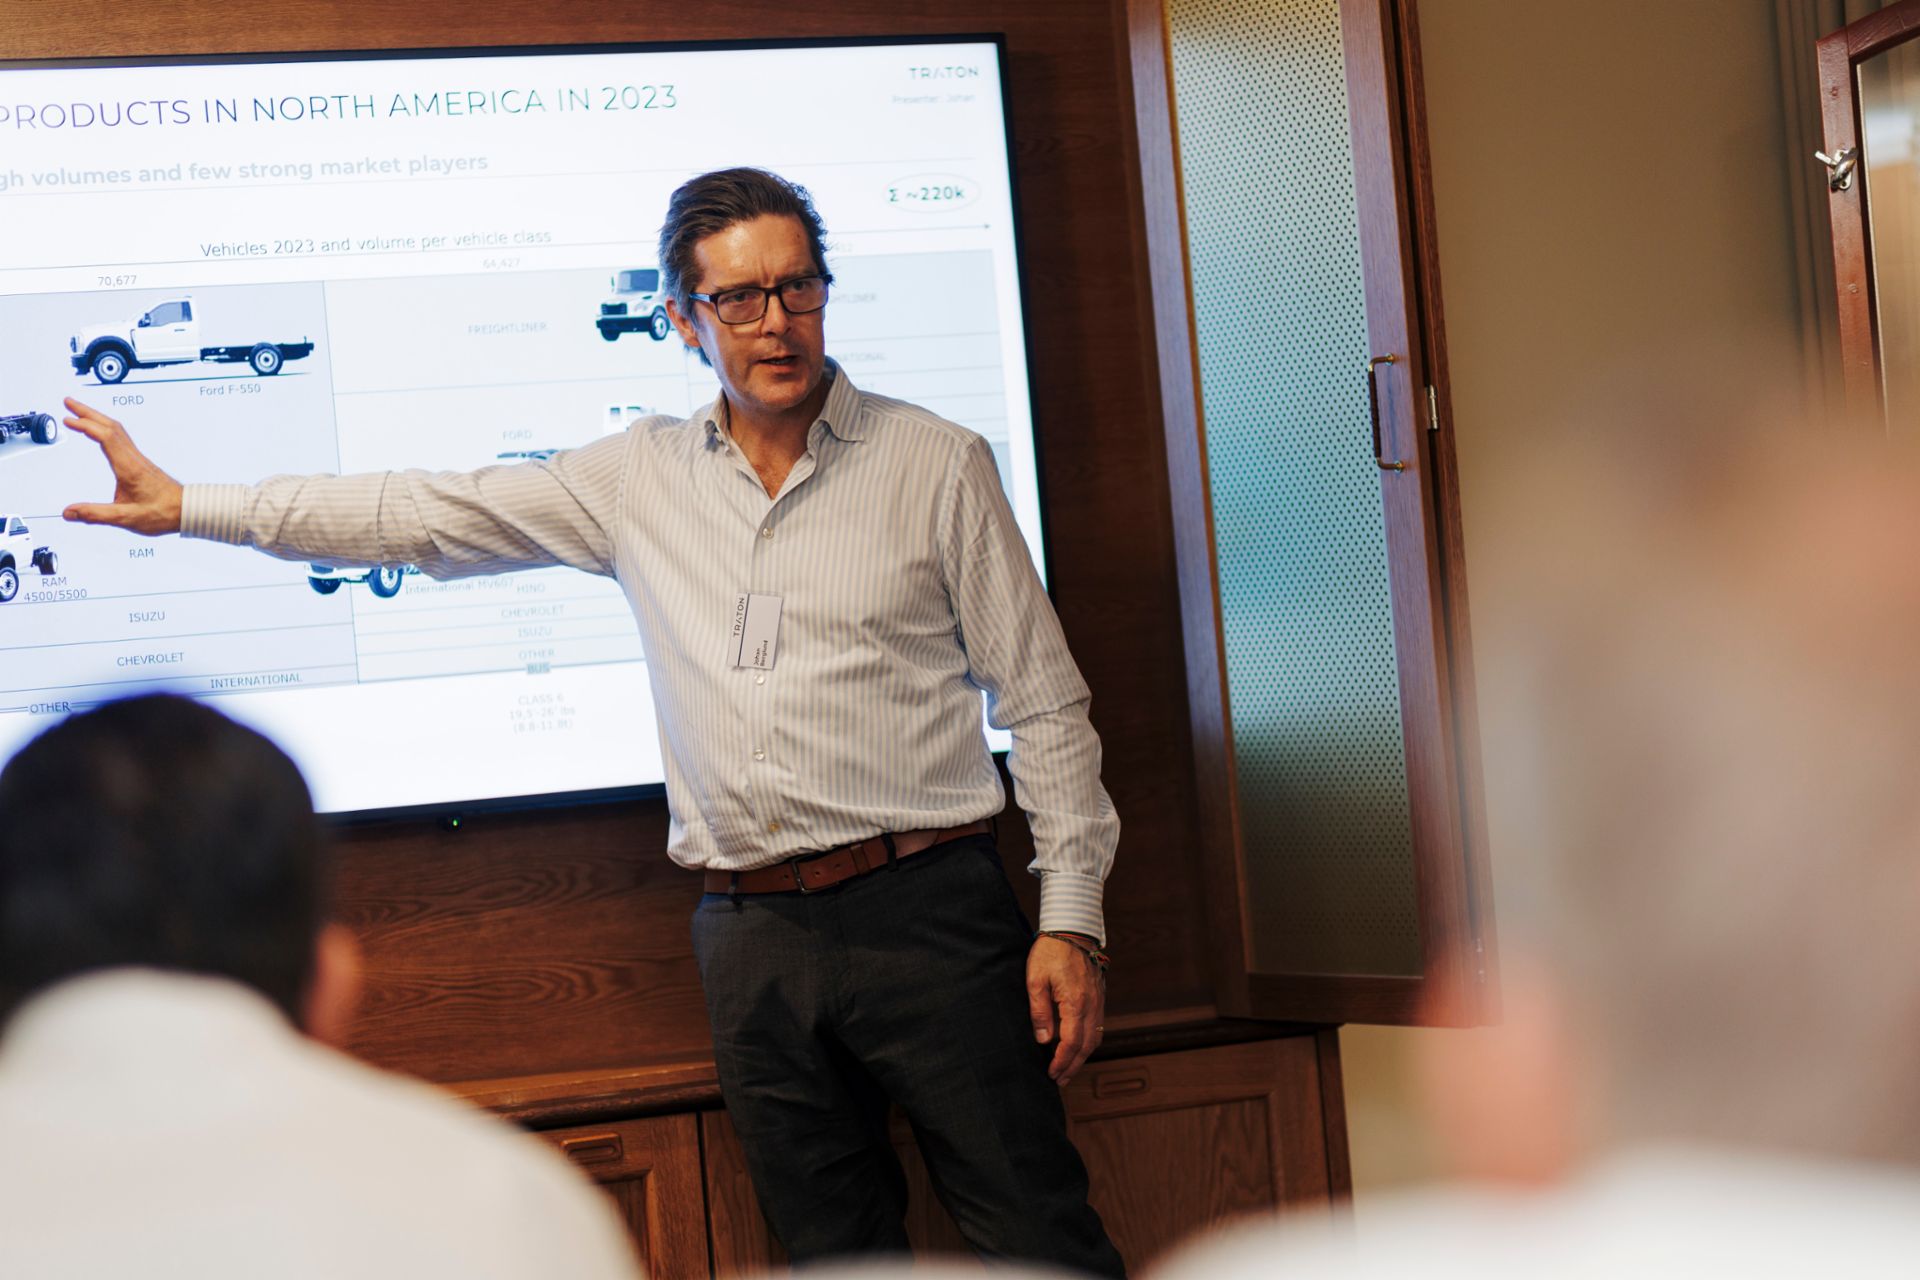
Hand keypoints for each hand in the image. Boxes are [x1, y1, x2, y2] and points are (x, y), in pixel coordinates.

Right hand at [60, 398, 184, 535]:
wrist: (188, 510)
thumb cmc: (163, 513)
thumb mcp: (127, 518)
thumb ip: (96, 514)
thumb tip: (69, 512)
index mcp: (129, 467)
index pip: (106, 437)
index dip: (86, 426)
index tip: (68, 420)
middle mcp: (134, 458)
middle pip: (110, 426)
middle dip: (87, 412)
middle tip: (69, 402)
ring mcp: (138, 458)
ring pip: (117, 430)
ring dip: (96, 418)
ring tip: (79, 413)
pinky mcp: (140, 462)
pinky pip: (121, 437)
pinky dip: (106, 428)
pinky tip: (100, 432)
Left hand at [1027, 935, 1105, 1086]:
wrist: (1071, 929)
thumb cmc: (1050, 952)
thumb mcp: (1035, 980)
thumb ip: (1040, 1011)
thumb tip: (1044, 1040)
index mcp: (1076, 1002)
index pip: (1072, 1042)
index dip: (1062, 1061)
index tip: (1052, 1073)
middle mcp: (1092, 1004)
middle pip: (1087, 1045)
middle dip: (1074, 1065)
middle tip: (1061, 1080)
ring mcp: (1098, 1000)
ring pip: (1095, 1037)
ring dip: (1083, 1056)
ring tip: (1068, 1069)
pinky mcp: (1099, 996)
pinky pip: (1097, 1025)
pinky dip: (1089, 1041)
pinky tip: (1077, 1046)